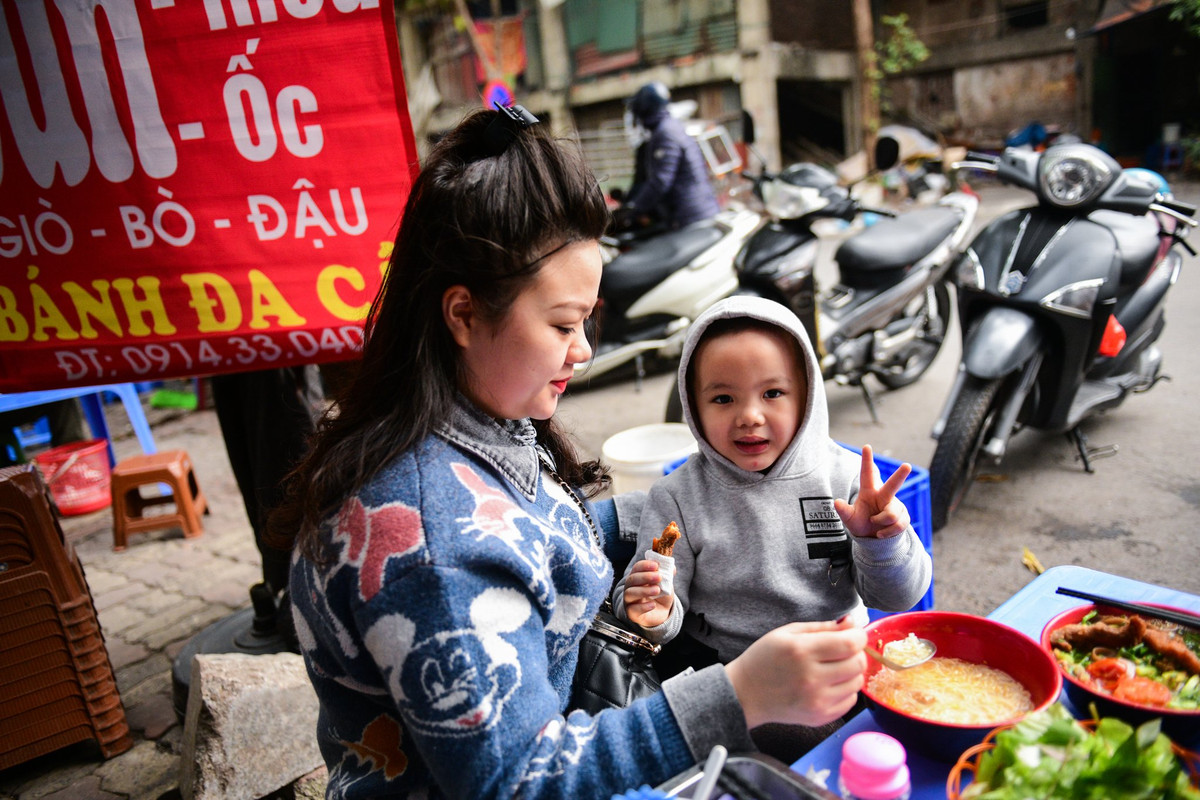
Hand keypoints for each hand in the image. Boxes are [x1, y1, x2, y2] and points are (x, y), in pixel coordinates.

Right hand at [623, 559, 671, 627]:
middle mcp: (630, 587)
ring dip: (644, 590)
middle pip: (632, 579)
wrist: (661, 612)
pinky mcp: (632, 613)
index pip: (637, 568)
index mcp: (637, 577)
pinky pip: (633, 609)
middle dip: (645, 576)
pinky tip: (653, 605)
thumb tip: (672, 567)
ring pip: (630, 593)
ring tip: (657, 590)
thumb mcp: (666, 584)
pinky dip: (643, 606)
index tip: (656, 565)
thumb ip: (667, 575)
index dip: (645, 565)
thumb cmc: (661, 595)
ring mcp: (629, 600)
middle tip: (659, 577)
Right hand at [725, 616, 865, 728]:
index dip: (858, 636)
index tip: (853, 634)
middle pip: (858, 664)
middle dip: (856, 653)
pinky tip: (828, 684)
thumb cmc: (764, 658)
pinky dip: (845, 691)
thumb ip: (822, 627)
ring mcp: (817, 702)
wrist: (745, 694)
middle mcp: (812, 678)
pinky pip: (850, 702)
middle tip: (842, 651)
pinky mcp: (820, 718)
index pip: (850, 643)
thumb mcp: (787, 633)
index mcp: (802, 651)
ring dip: (851, 673)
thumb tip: (852, 623)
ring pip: (857, 683)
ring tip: (833, 668)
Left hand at [834, 444, 910, 538]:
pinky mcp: (903, 516)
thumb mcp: (849, 519)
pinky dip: (887, 532)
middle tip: (907, 465)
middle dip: (900, 475)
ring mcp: (895, 505)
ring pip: (891, 513)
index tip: (866, 446)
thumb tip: (836, 502)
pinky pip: (898, 524)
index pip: (867, 474)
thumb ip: (844, 511)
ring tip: (875, 524)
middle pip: (893, 485)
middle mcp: (884, 495)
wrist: (872, 538)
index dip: (866, 460)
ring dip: (881, 522)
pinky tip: (881, 533)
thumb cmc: (860, 523)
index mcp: (869, 491)